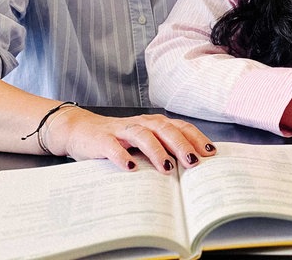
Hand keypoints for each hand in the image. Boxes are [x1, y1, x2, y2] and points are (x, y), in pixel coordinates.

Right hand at [45, 107, 216, 171]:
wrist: (81, 130)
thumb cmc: (118, 140)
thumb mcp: (143, 143)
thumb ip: (162, 151)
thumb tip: (190, 169)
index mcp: (154, 124)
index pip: (180, 127)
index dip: (196, 138)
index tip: (211, 153)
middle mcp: (141, 123)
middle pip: (165, 129)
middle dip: (181, 145)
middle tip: (194, 162)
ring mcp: (121, 130)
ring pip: (143, 135)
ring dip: (156, 150)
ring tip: (167, 167)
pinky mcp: (102, 140)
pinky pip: (113, 147)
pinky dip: (122, 157)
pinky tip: (130, 168)